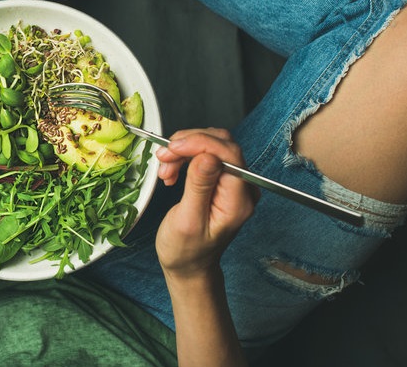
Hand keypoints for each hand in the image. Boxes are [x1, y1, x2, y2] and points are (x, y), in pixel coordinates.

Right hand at [155, 129, 256, 280]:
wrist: (188, 264)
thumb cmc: (186, 250)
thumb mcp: (188, 220)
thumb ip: (199, 187)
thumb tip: (208, 156)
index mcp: (238, 201)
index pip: (228, 154)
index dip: (199, 143)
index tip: (173, 148)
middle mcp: (242, 188)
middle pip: (221, 144)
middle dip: (188, 145)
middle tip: (164, 158)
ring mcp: (234, 183)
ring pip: (212, 145)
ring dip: (184, 150)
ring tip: (165, 169)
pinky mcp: (222, 179)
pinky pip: (206, 154)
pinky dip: (185, 156)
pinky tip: (172, 170)